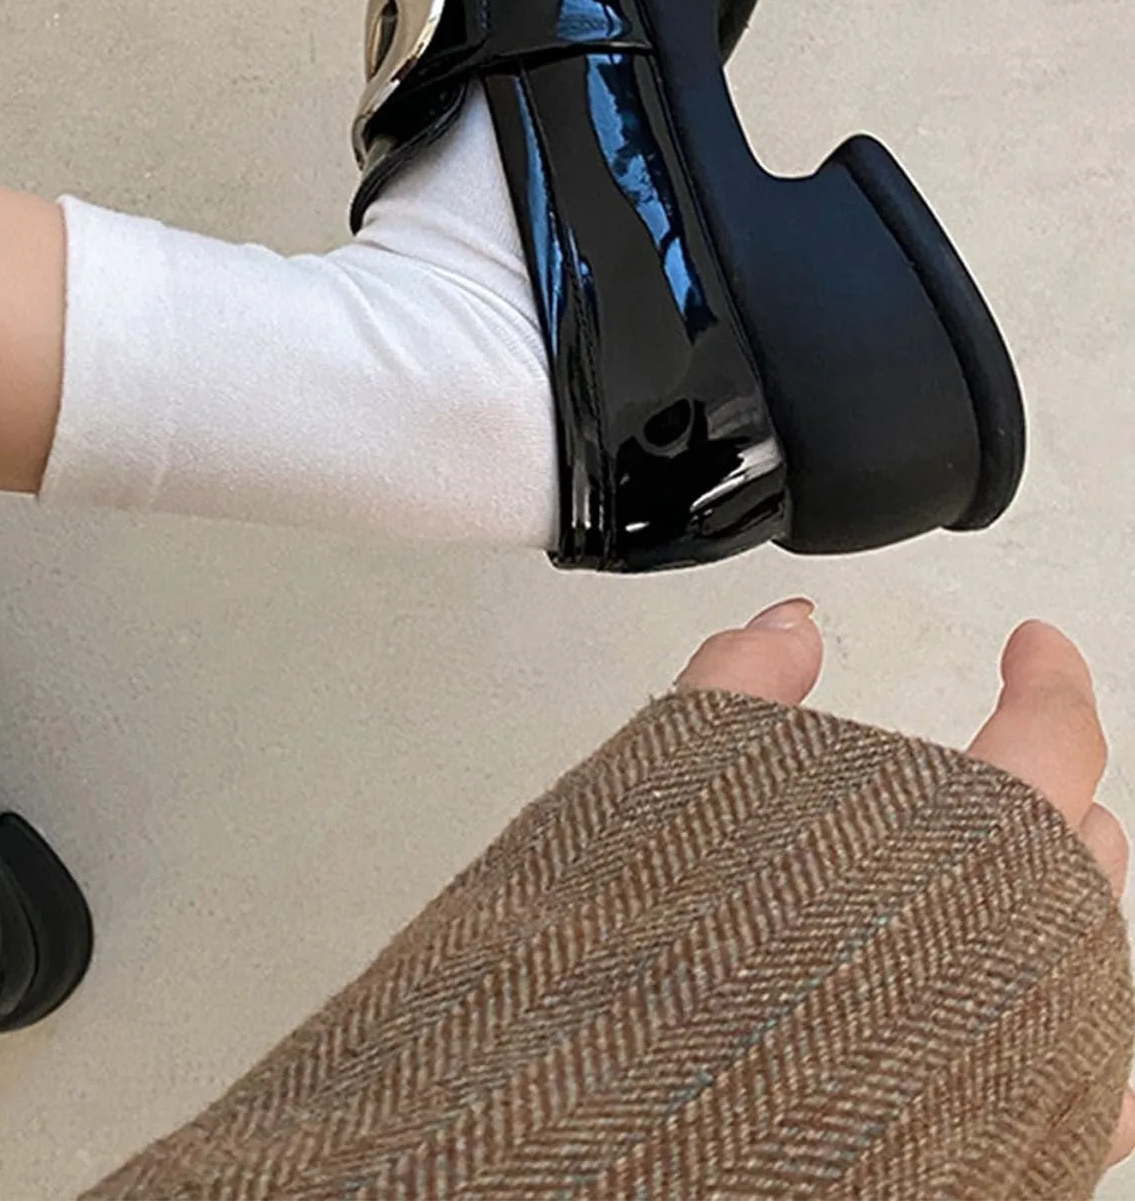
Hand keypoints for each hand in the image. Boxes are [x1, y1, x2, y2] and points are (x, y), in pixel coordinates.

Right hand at [677, 601, 1134, 1171]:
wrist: (683, 1165)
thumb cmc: (701, 997)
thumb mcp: (693, 786)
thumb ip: (743, 684)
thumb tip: (786, 628)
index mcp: (981, 849)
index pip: (1054, 730)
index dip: (1047, 674)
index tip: (1034, 648)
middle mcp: (1041, 953)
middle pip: (1088, 843)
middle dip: (1049, 789)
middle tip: (1008, 760)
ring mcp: (1051, 1057)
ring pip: (1101, 950)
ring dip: (1062, 898)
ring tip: (1005, 874)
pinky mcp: (1035, 1138)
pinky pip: (1095, 1066)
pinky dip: (1072, 1013)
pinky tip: (1032, 1007)